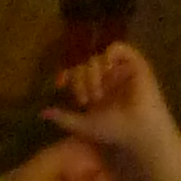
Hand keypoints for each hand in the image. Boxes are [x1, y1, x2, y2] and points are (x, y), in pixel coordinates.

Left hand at [47, 39, 172, 143]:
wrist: (138, 132)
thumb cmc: (115, 132)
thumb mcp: (83, 125)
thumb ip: (64, 118)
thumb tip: (42, 113)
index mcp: (96, 90)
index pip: (77, 74)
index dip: (67, 75)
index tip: (59, 83)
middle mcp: (107, 78)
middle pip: (84, 65)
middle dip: (80, 81)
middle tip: (86, 101)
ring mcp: (121, 70)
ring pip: (97, 58)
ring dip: (92, 74)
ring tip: (97, 95)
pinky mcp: (135, 63)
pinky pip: (117, 48)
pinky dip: (108, 56)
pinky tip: (106, 70)